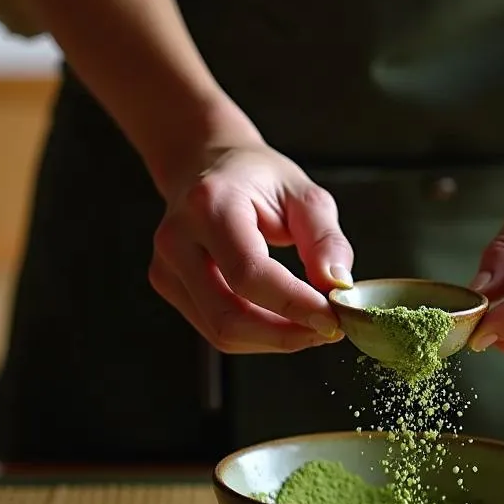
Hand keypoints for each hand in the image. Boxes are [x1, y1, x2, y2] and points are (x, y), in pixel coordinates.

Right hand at [148, 143, 353, 352]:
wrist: (204, 163)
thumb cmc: (255, 177)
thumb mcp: (302, 193)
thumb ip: (324, 238)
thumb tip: (337, 285)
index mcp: (210, 205)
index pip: (249, 273)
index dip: (293, 304)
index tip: (333, 318)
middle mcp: (178, 238)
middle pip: (228, 315)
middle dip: (284, 334)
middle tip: (328, 330)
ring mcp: (166, 266)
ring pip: (221, 331)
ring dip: (273, 339)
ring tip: (311, 325)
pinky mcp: (168, 285)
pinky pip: (215, 328)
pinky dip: (256, 335)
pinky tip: (283, 321)